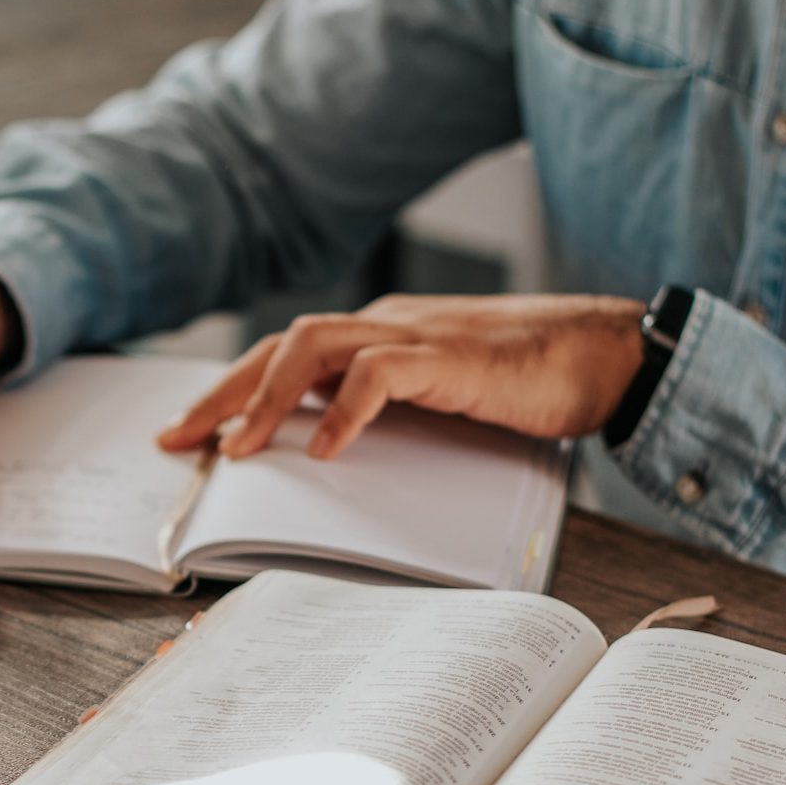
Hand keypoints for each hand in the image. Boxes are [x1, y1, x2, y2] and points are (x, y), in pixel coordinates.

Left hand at [158, 294, 645, 459]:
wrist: (607, 353)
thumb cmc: (530, 383)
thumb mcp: (439, 406)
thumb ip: (387, 418)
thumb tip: (327, 457)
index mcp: (378, 337)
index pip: (285, 355)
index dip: (231, 391)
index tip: (189, 433)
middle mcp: (385, 327)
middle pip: (279, 346)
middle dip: (221, 395)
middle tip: (177, 440)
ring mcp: (416, 336)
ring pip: (313, 345)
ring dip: (267, 398)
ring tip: (238, 448)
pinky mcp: (451, 357)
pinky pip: (381, 374)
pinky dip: (346, 412)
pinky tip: (327, 451)